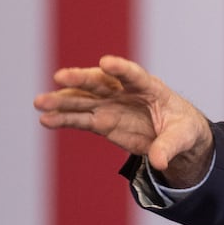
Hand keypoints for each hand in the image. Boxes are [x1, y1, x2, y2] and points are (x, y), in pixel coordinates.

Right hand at [33, 55, 213, 186]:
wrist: (174, 136)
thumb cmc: (182, 128)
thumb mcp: (183, 137)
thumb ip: (169, 147)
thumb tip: (159, 162)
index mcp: (150, 88)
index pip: (134, 75)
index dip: (121, 69)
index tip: (106, 62)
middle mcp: (125, 93)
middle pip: (101, 83)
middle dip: (81, 79)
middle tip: (60, 77)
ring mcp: (111, 106)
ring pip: (84, 100)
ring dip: (62, 100)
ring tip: (40, 102)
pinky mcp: (102, 121)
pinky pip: (80, 119)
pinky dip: (63, 120)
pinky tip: (46, 120)